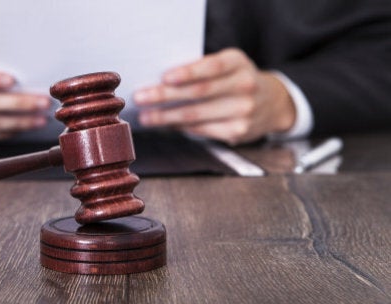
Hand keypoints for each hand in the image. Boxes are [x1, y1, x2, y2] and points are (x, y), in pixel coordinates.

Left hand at [134, 48, 295, 144]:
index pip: (212, 67)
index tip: (165, 77)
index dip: (188, 72)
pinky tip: (165, 124)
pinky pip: (201, 129)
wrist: (272, 103)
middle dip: (165, 96)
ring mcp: (243, 111)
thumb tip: (160, 81)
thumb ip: (200, 69)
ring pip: (196, 115)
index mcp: (238, 62)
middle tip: (141, 98)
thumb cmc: (235, 80)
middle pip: (199, 93)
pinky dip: (179, 127)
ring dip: (166, 116)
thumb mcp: (226, 65)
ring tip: (145, 116)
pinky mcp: (238, 131)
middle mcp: (244, 86)